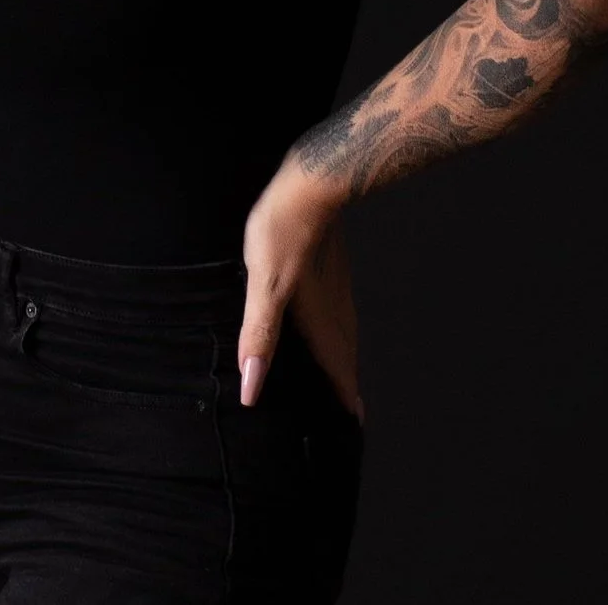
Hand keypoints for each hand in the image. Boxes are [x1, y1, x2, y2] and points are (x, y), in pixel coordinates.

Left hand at [238, 155, 364, 424]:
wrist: (313, 184)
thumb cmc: (284, 232)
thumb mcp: (264, 286)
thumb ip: (260, 336)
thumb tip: (252, 387)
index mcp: (319, 321)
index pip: (338, 369)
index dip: (344, 397)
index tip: (354, 423)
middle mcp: (335, 310)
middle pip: (346, 357)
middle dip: (347, 385)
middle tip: (350, 412)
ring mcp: (337, 289)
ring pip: (345, 335)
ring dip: (344, 361)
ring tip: (341, 378)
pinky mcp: (331, 271)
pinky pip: (339, 315)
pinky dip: (337, 335)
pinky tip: (327, 328)